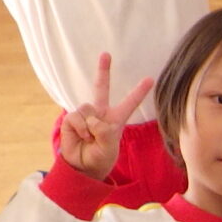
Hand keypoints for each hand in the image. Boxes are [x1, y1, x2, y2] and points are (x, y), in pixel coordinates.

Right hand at [55, 53, 153, 181]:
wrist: (81, 167)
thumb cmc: (99, 158)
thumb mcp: (109, 149)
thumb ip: (105, 133)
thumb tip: (94, 119)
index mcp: (115, 120)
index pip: (129, 103)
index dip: (139, 92)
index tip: (150, 79)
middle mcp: (100, 114)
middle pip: (101, 88)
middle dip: (103, 70)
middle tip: (106, 54)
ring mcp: (85, 115)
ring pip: (88, 108)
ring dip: (89, 126)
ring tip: (90, 138)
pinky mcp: (71, 119)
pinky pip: (76, 117)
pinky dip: (80, 128)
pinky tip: (81, 137)